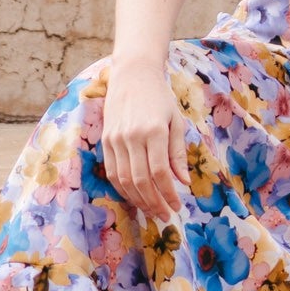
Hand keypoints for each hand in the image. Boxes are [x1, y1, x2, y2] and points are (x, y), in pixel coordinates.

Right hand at [101, 63, 190, 223]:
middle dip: (154, 202)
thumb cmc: (159, 97)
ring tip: (151, 210)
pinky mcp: (105, 141)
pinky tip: (135, 197)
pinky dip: (123, 189)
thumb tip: (183, 182)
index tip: (177, 206)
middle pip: (141, 180)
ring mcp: (115, 139)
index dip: (168, 193)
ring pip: (124, 179)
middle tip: (165, 215)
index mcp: (153, 131)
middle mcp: (132, 136)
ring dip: (138, 199)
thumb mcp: (176, 121)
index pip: (160, 172)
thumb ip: (178, 152)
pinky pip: (112, 172)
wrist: (132, 75)